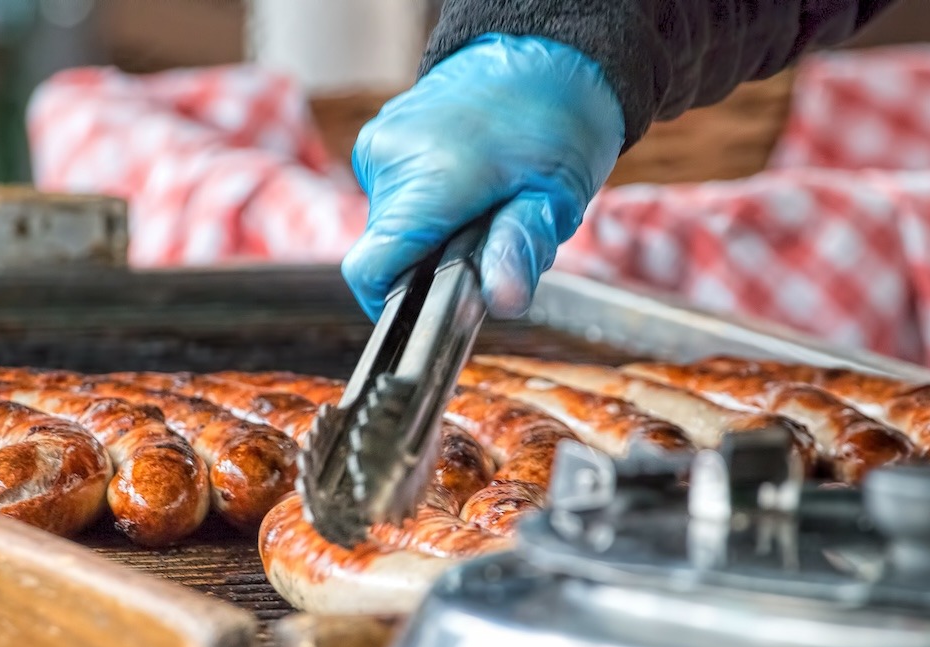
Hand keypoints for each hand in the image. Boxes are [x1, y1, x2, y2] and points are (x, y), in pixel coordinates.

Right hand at [341, 33, 624, 319]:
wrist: (541, 52)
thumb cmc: (558, 120)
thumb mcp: (557, 195)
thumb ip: (521, 250)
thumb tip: (501, 302)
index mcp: (429, 177)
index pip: (372, 270)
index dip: (399, 307)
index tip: (437, 311)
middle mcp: (389, 160)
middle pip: (391, 253)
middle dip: (439, 266)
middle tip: (496, 238)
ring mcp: (379, 146)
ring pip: (393, 228)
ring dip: (435, 236)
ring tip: (488, 204)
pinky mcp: (379, 140)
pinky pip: (394, 198)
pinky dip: (427, 207)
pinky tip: (468, 186)